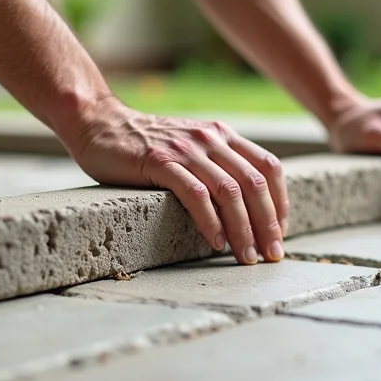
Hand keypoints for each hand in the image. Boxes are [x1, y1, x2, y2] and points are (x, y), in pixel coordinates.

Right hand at [71, 100, 289, 263]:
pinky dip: (210, 221)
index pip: (268, 168)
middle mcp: (210, 139)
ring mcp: (186, 149)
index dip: (281, 203)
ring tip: (247, 256)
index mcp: (222, 135)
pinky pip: (195, 194)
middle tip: (272, 255)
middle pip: (254, 184)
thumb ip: (216, 164)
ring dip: (243, 229)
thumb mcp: (190, 146)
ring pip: (230, 192)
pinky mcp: (160, 162)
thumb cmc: (144, 145)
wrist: (99, 123)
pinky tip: (216, 242)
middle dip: (268, 224)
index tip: (280, 233)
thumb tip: (245, 205)